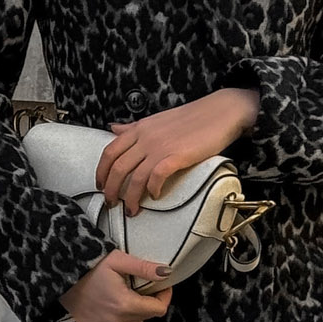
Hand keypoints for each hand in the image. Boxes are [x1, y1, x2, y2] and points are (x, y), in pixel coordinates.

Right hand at [61, 251, 173, 321]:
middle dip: (151, 302)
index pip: (158, 309)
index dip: (164, 297)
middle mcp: (116, 320)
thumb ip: (144, 268)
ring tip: (130, 291)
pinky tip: (113, 300)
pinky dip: (120, 315)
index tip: (163, 285)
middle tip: (146, 285)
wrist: (58, 275)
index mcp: (125, 304)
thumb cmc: (87, 265)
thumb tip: (166, 272)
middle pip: (146, 317)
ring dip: (136, 310)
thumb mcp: (117, 260)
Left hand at [96, 87, 259, 216]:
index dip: (101, 172)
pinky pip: (156, 177)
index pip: (109, 152)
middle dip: (112, 190)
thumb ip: (133, 127)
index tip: (101, 186)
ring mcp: (161, 147)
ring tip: (132, 209)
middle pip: (118, 168)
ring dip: (130, 197)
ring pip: (134, 177)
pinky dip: (152, 190)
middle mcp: (146, 138)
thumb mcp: (156, 119)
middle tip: (113, 203)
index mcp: (139, 129)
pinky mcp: (177, 156)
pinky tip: (154, 196)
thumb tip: (114, 128)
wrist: (221, 112)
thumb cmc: (191, 117)